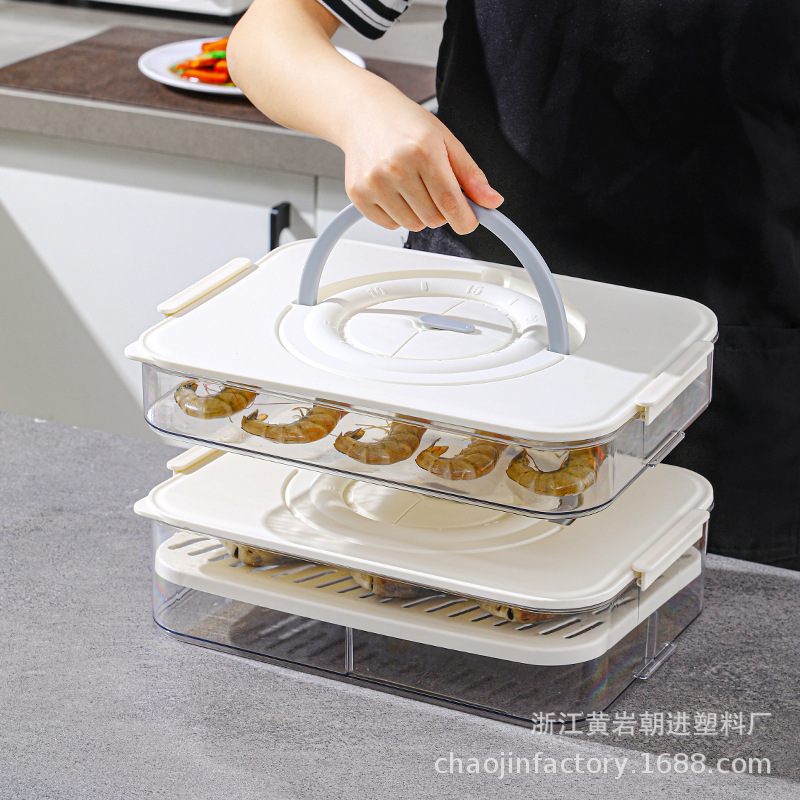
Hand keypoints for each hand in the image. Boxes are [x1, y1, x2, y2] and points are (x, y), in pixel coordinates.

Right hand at [339, 90, 502, 233]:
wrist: (364, 113)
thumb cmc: (405, 124)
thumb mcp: (445, 140)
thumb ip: (470, 174)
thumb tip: (491, 201)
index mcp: (423, 150)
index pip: (450, 203)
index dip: (465, 220)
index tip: (469, 221)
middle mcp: (396, 166)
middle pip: (433, 218)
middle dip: (441, 210)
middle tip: (434, 188)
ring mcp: (374, 182)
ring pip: (412, 225)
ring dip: (419, 213)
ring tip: (412, 185)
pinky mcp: (358, 194)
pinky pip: (390, 224)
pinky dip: (398, 214)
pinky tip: (395, 190)